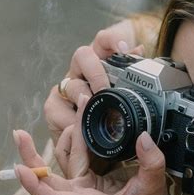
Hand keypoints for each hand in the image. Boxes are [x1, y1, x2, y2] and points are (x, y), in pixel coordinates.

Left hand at [14, 96, 167, 194]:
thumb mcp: (154, 187)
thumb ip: (151, 163)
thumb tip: (143, 138)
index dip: (35, 187)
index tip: (21, 170)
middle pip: (44, 180)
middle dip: (29, 157)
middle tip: (19, 133)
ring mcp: (79, 185)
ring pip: (58, 162)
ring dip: (61, 138)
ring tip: (73, 112)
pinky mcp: (84, 176)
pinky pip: (72, 155)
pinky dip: (72, 138)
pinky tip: (77, 123)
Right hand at [44, 19, 143, 146]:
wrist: (99, 153)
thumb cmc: (112, 122)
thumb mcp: (127, 99)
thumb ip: (132, 74)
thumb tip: (140, 50)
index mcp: (101, 65)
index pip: (103, 42)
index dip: (111, 40)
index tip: (123, 49)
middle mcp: (81, 73)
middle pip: (82, 55)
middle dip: (96, 72)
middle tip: (105, 90)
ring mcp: (66, 89)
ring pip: (72, 85)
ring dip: (84, 99)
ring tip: (95, 113)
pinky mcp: (53, 108)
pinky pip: (58, 109)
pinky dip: (71, 120)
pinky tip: (80, 128)